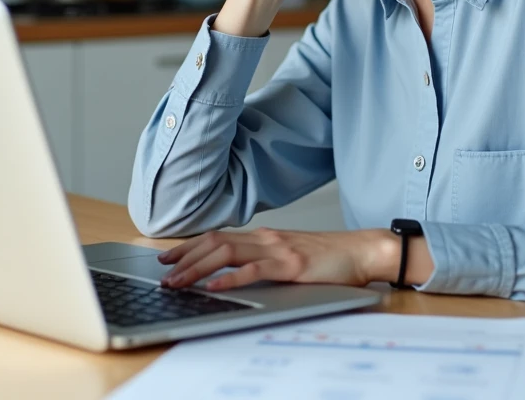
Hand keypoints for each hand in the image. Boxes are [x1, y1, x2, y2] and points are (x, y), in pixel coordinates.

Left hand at [157, 227, 399, 291]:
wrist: (362, 251)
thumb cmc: (329, 258)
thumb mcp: (290, 255)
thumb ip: (265, 259)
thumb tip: (236, 272)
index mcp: (264, 236)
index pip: (217, 237)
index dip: (189, 245)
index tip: (167, 256)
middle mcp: (266, 238)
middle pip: (214, 242)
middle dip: (184, 257)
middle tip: (162, 272)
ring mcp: (278, 250)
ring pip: (226, 253)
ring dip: (197, 268)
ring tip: (177, 281)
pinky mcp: (291, 266)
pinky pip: (254, 271)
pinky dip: (230, 279)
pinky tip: (213, 287)